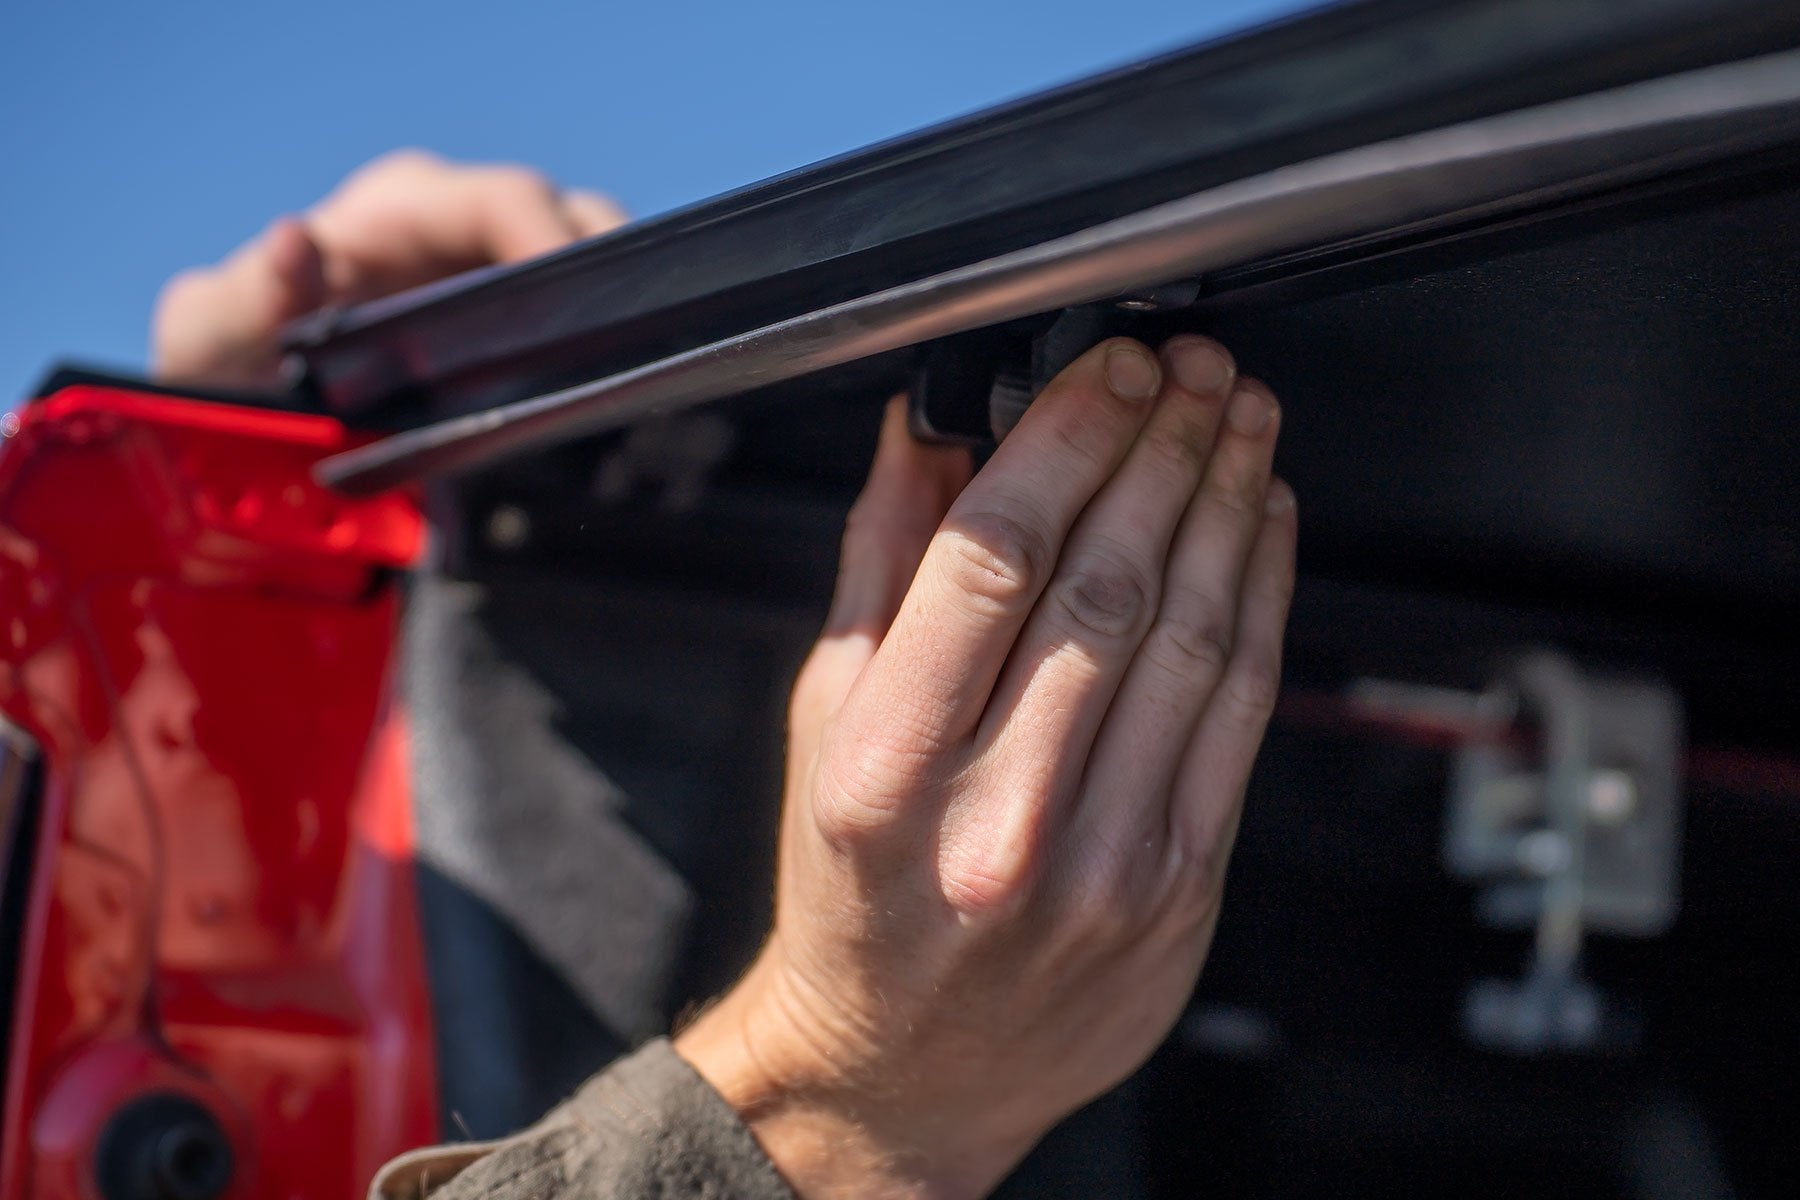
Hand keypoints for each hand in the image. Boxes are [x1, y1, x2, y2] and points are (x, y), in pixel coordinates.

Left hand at [150, 149, 624, 387]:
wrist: (236, 414)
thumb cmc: (221, 365)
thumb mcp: (210, 337)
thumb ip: (245, 295)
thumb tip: (295, 240)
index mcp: (393, 214)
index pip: (502, 200)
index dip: (552, 238)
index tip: (579, 300)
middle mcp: (451, 229)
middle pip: (570, 217)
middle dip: (609, 270)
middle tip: (624, 343)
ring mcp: (486, 274)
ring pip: (588, 255)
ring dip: (615, 302)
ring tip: (624, 366)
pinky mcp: (506, 320)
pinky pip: (576, 307)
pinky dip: (602, 334)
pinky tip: (605, 381)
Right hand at [677, 336, 1296, 1197]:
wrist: (904, 1071)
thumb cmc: (854, 897)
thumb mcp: (824, 724)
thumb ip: (879, 570)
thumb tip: (927, 433)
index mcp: (887, 768)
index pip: (990, 561)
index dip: (1064, 440)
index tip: (1103, 372)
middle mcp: (996, 817)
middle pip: (1106, 584)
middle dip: (1161, 450)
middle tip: (1189, 370)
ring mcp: (1102, 860)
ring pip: (1192, 637)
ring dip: (1226, 506)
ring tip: (1239, 420)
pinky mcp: (1179, 887)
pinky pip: (1241, 714)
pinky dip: (1263, 600)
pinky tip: (1261, 527)